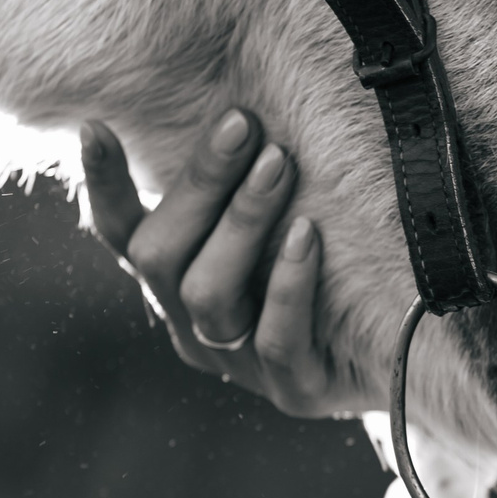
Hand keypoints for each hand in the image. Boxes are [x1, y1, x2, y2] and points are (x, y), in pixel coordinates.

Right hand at [80, 110, 361, 417]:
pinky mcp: (297, 392)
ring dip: (241, 223)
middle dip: (199, 185)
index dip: (104, 186)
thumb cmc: (330, 278)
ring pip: (209, 295)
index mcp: (176, 288)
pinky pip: (279, 341)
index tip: (96, 125)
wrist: (399, 368)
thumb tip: (239, 105)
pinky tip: (307, 237)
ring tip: (277, 165)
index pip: (121, 235)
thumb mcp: (277, 231)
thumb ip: (242, 189)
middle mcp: (194, 330)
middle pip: (161, 257)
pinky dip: (288, 286)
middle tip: (241, 124)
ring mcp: (240, 366)